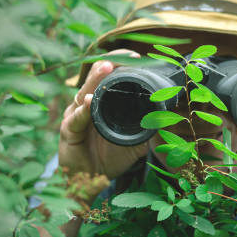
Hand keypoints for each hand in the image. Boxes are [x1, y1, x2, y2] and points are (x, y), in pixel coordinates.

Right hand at [58, 49, 149, 182]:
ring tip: (105, 67)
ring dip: (95, 80)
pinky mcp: (68, 133)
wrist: (88, 181)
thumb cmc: (108, 156)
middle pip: (95, 79)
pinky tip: (88, 102)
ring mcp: (75, 116)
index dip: (119, 64)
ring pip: (84, 94)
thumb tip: (168, 120)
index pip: (107, 77)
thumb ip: (148, 129)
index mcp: (100, 102)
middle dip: (108, 64)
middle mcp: (85, 104)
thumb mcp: (133, 141)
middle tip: (124, 55)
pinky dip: (83, 111)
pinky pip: (76, 120)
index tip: (135, 55)